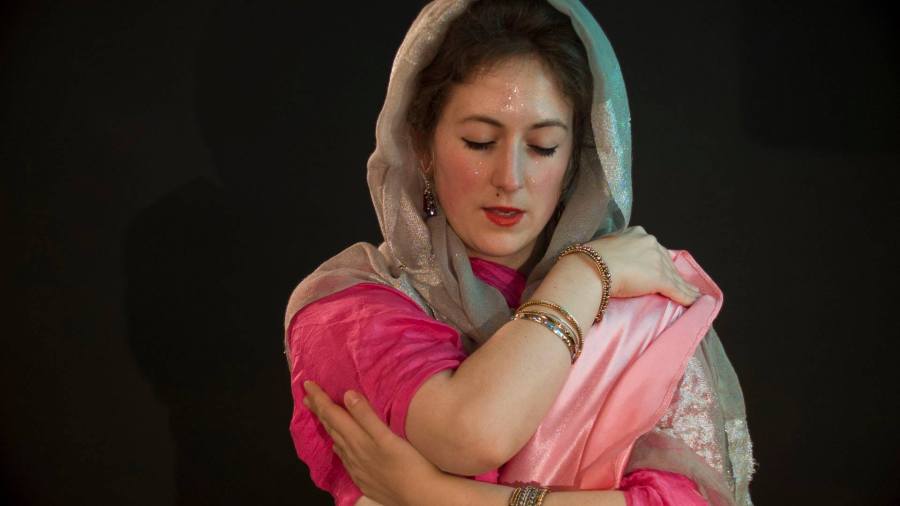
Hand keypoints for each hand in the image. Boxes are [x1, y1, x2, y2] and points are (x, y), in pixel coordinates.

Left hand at [303, 381, 442, 505]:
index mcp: (357, 439)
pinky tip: (339, 447)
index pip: (332, 414)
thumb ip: (366, 416)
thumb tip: (347, 395)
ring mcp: (357, 468)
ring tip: (321, 417)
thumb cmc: (409, 464)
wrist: (420, 496)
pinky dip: (338, 446)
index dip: (320, 399)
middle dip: (319, 410)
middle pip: (330, 427)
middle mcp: (352, 454)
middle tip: (308, 397)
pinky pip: (344, 458)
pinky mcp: (364, 479)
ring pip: (336, 442)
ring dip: (327, 427)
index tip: (308, 385)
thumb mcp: (387, 436)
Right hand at [587, 226, 699, 305]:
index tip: (659, 268)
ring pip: (674, 276)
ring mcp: (657, 261)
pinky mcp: (660, 278)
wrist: (593, 267)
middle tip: (677, 284)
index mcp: (637, 233)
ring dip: (684, 286)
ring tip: (693, 294)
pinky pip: (677, 289)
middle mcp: (650, 243)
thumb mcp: (605, 246)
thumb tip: (610, 259)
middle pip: (666, 261)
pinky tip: (695, 301)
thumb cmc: (591, 258)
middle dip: (672, 273)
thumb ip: (615, 250)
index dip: (657, 260)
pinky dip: (687, 297)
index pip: (652, 249)